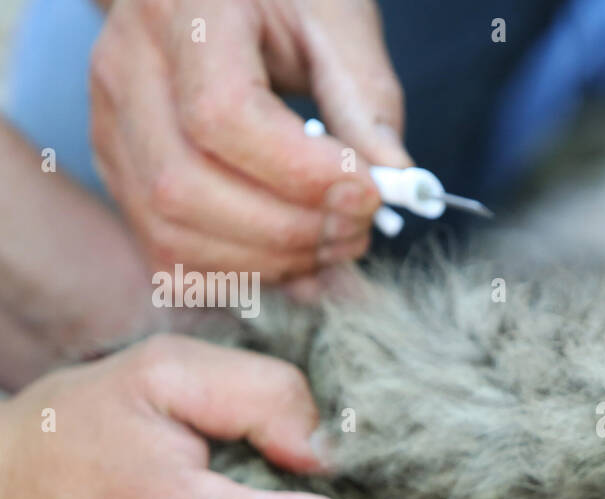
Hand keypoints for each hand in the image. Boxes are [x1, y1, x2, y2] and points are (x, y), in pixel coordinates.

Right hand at [89, 0, 410, 287]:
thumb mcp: (338, 22)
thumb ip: (367, 102)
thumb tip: (398, 185)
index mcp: (183, 10)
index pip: (221, 115)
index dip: (303, 173)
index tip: (371, 191)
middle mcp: (126, 68)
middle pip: (184, 187)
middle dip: (289, 230)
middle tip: (360, 227)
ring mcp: (112, 125)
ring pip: (171, 232)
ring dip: (268, 261)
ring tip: (335, 244)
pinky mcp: (122, 170)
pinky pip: (168, 252)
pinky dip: (240, 273)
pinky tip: (296, 258)